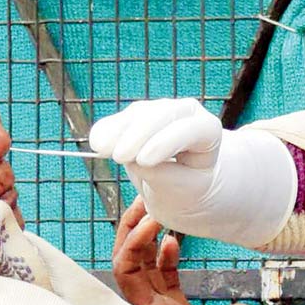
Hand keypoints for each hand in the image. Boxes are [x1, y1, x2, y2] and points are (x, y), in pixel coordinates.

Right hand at [90, 98, 295, 247]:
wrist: (183, 187)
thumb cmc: (189, 192)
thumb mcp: (182, 193)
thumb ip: (162, 176)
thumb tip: (132, 158)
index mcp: (208, 132)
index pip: (192, 129)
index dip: (168, 141)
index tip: (144, 161)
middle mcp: (187, 114)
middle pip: (163, 114)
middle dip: (139, 134)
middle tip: (119, 157)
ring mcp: (161, 111)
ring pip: (139, 114)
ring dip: (119, 131)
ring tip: (102, 151)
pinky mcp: (138, 116)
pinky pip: (121, 119)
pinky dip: (108, 130)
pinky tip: (96, 143)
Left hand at [113, 198, 253, 304]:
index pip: (126, 272)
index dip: (134, 245)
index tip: (153, 223)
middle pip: (126, 261)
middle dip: (131, 229)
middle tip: (144, 198)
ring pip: (142, 266)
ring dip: (145, 237)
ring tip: (154, 206)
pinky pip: (162, 278)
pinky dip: (165, 258)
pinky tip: (173, 239)